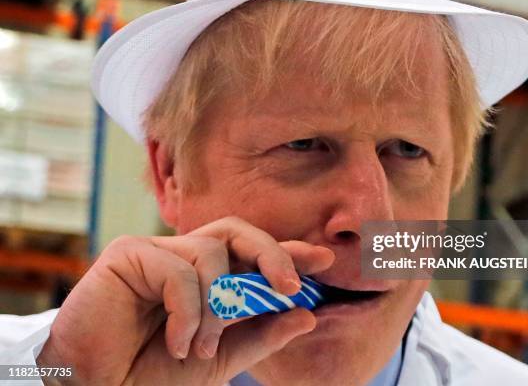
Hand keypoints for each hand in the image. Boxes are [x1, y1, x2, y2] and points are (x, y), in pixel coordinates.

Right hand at [36, 216, 334, 384]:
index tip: (325, 258)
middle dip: (271, 254)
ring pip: (210, 251)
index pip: (253, 254)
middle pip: (237, 231)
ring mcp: (156, 252)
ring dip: (217, 305)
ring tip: (199, 347)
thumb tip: (307, 315)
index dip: (289, 252)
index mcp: (207, 278)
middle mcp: (185, 259)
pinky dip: (187, 310)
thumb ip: (260, 335)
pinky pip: (177, 269)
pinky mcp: (127, 255)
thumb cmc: (153, 374)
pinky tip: (176, 343)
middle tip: (291, 286)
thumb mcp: (220, 358)